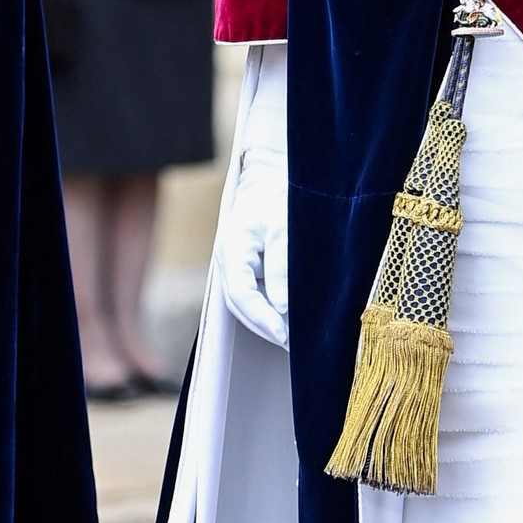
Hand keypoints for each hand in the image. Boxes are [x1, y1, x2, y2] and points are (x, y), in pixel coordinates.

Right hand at [222, 152, 288, 347]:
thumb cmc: (278, 195)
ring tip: (294, 340)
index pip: (240, 294)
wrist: (272, 175)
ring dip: (267, 322)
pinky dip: (271, 309)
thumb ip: (281, 266)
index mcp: (231, 249)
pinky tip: (290, 320)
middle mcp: (229, 261)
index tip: (283, 334)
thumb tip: (283, 305)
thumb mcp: (283, 226)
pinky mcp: (250, 268)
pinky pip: (257, 294)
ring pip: (246, 303)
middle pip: (239, 305)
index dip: (260, 318)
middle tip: (291, 346)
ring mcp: (237, 266)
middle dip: (264, 327)